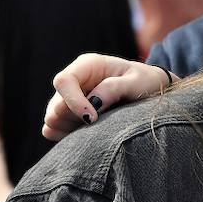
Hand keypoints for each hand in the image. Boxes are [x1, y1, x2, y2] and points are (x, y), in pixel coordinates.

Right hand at [41, 53, 174, 141]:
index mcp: (87, 65)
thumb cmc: (145, 81)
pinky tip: (89, 136)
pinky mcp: (68, 115)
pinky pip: (54, 129)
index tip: (92, 119)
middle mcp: (74, 81)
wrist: (150, 91)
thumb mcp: (136, 82)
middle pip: (55, 105)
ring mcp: (69, 98)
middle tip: (102, 123)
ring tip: (100, 127)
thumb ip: (114, 89)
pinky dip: (67, 136)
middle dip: (75, 119)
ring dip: (72, 129)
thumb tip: (93, 103)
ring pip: (53, 119)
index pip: (63, 81)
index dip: (73, 103)